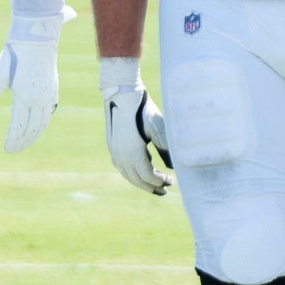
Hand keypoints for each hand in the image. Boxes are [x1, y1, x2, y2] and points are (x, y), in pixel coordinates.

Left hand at [0, 12, 64, 152]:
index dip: (13, 139)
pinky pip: (48, 113)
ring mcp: (49, 95)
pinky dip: (41, 123)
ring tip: (24, 142)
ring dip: (33, 134)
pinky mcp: (53, 89)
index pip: (19, 125)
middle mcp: (40, 99)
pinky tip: (36, 125)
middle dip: (23, 141)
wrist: (36, 37)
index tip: (7, 149)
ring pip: (42, 122)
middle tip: (14, 150)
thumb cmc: (14, 54)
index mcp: (26, 97)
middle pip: (33, 128)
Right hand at [98, 56, 170, 194]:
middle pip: (137, 180)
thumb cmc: (142, 109)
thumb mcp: (158, 128)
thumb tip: (172, 167)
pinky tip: (141, 170)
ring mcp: (115, 152)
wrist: (121, 94)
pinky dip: (132, 173)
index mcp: (133, 153)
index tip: (171, 182)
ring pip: (128, 175)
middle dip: (151, 187)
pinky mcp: (112, 147)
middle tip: (164, 190)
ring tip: (153, 184)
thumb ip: (165, 148)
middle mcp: (121, 156)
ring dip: (141, 182)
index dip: (160, 182)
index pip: (148, 176)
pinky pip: (122, 167)